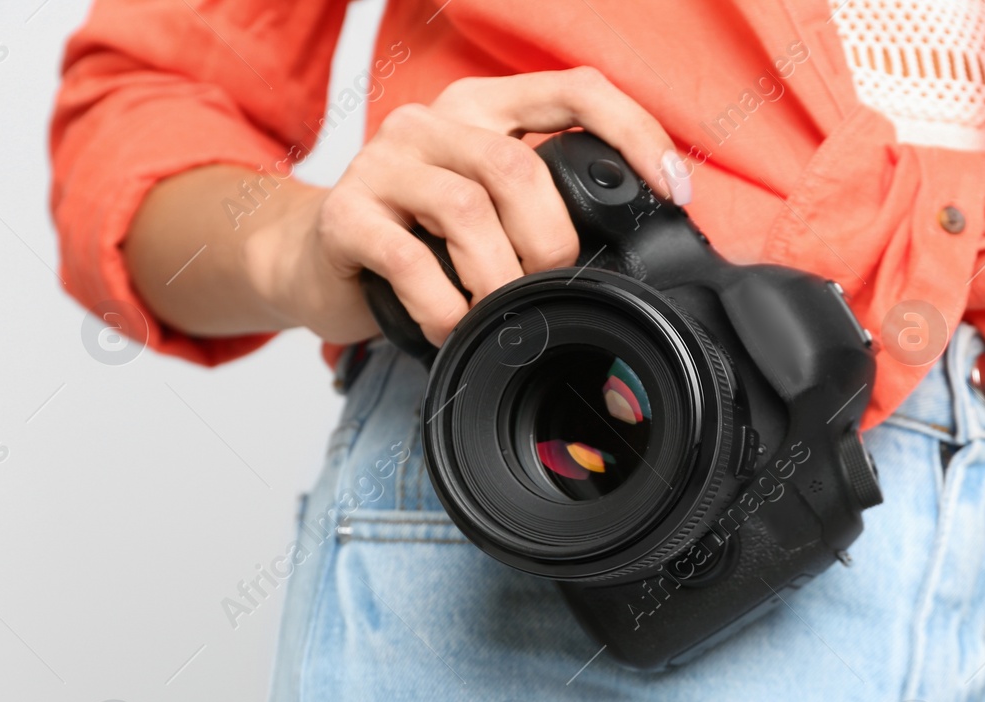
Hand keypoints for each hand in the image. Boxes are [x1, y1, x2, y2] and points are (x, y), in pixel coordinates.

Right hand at [243, 67, 690, 346]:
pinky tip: (452, 328)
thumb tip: (628, 249)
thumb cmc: (419, 239)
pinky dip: (446, 309)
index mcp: (483, 108)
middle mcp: (433, 122)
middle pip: (520, 168)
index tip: (672, 191)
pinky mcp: (345, 215)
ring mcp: (383, 162)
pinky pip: (412, 262)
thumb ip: (544, 204)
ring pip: (468, 212)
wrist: (312, 261)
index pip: (576, 90)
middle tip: (550, 286)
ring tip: (500, 314)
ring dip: (500, 281)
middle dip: (552, 243)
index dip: (634, 134)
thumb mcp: (489, 208)